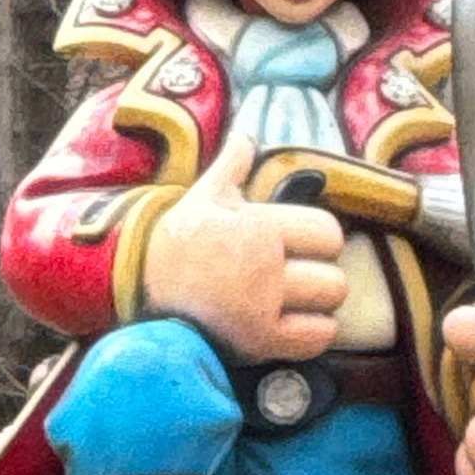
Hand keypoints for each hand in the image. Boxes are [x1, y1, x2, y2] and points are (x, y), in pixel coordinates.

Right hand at [143, 130, 346, 362]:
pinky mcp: (257, 340)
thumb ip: (234, 163)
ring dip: (320, 303)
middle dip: (323, 273)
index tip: (306, 245)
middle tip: (304, 274)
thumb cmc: (180, 238)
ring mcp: (262, 306)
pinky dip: (315, 332)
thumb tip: (246, 133)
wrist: (140, 284)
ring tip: (302, 300)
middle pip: (334, 275)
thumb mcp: (205, 194)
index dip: (323, 239)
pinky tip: (298, 324)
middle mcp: (265, 266)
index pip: (328, 232)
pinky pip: (316, 339)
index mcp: (260, 226)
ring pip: (329, 303)